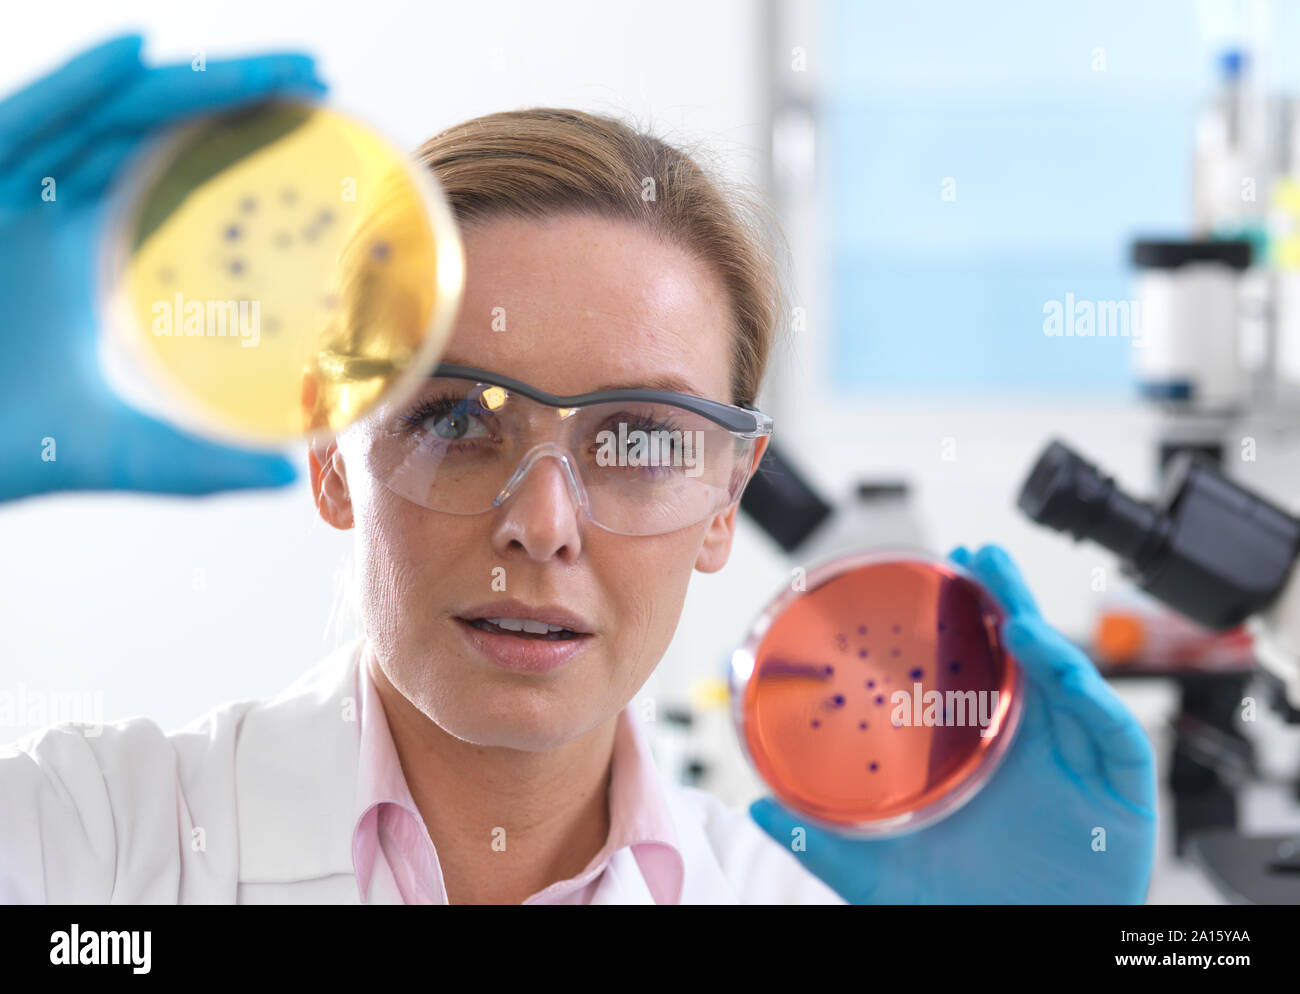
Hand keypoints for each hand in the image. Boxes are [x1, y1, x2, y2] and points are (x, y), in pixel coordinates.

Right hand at [0, 34, 327, 502]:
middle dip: (231, 99)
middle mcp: (50, 216)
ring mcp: (5, 196)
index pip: (175, 189)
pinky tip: (136, 52)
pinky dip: (74, 86)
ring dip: (184, 84)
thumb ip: (191, 462)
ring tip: (272, 69)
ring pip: (102, 116)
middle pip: (150, 134)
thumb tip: (284, 480)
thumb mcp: (112, 448)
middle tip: (316, 79)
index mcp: (89, 264)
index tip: (317, 146)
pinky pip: (21, 125)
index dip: (239, 157)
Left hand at [750, 543, 1156, 903]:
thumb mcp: (883, 872)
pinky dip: (1084, 688)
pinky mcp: (1120, 789)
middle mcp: (1032, 747)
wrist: (1025, 949)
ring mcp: (1077, 763)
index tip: (938, 578)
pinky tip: (1044, 653)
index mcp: (984, 754)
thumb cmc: (968, 909)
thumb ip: (824, 839)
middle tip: (976, 558)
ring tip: (1004, 596)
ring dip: (1040, 631)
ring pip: (1067, 679)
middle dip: (1004, 602)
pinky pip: (1110, 729)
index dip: (964, 624)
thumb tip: (759, 807)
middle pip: (1025, 660)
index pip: (978, 673)